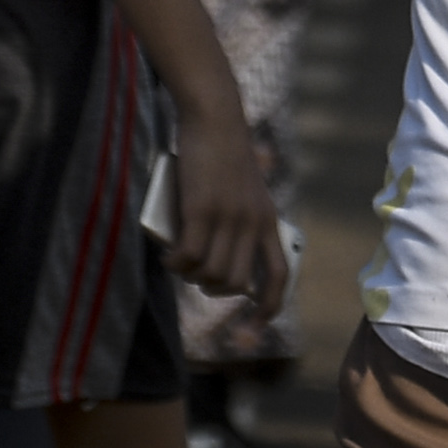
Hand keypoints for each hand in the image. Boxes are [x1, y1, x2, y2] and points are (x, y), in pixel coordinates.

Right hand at [164, 106, 288, 310]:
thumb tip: (214, 263)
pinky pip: (189, 255)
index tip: (251, 329)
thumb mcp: (243, 192)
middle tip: (196, 275)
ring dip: (191, 276)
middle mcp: (254, 222)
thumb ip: (237, 224)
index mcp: (269, 220)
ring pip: (211, 273)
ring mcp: (229, 217)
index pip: (279, 275)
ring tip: (179, 262)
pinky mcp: (202, 209)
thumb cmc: (223, 154)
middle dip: (213, 289)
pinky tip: (168, 256)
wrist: (215, 118)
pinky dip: (176, 263)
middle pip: (236, 282)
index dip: (268, 308)